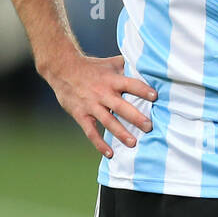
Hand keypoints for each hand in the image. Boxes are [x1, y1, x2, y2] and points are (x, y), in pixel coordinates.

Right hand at [42, 49, 156, 156]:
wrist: (62, 68)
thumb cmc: (92, 67)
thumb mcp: (110, 63)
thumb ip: (127, 66)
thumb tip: (147, 65)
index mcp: (112, 80)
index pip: (130, 84)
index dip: (142, 90)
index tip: (155, 96)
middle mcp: (102, 93)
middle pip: (121, 106)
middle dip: (135, 117)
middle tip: (149, 127)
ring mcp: (91, 105)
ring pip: (108, 121)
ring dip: (120, 133)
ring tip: (133, 143)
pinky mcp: (81, 115)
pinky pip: (91, 131)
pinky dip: (99, 143)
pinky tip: (110, 154)